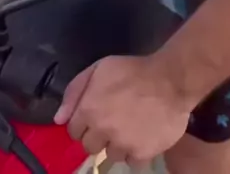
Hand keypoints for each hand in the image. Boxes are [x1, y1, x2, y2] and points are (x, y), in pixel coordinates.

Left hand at [54, 56, 191, 166]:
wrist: (171, 80)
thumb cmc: (134, 69)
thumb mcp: (100, 67)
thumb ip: (75, 91)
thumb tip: (59, 119)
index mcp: (89, 110)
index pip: (73, 130)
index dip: (83, 123)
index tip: (95, 116)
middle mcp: (102, 131)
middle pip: (89, 147)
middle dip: (98, 136)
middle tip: (112, 123)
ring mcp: (122, 145)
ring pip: (110, 156)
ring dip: (117, 145)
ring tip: (130, 129)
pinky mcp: (142, 154)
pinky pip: (132, 163)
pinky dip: (135, 153)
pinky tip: (142, 138)